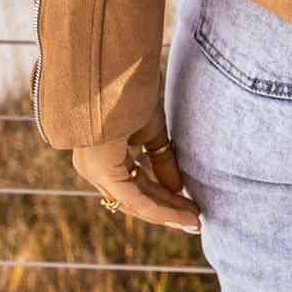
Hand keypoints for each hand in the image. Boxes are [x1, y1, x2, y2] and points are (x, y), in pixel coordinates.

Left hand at [71, 92, 201, 233]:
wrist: (114, 72)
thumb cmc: (130, 91)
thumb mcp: (152, 131)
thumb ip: (162, 161)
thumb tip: (177, 189)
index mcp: (105, 155)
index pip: (137, 184)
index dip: (164, 197)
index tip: (190, 204)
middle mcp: (96, 168)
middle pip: (137, 197)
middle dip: (168, 209)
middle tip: (195, 219)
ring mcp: (96, 172)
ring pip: (136, 201)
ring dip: (167, 212)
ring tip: (194, 220)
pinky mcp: (103, 171)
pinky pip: (134, 198)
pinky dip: (160, 208)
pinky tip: (181, 215)